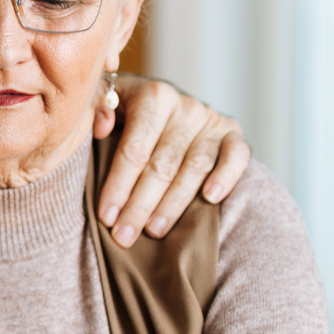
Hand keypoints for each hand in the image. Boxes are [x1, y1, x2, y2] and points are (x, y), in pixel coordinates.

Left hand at [94, 74, 250, 245]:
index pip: (135, 149)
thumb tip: (101, 127)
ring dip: (174, 204)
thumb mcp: (106, 103)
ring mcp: (212, 119)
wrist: (165, 103)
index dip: (119, 185)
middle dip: (140, 205)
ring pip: (195, 167)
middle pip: (162, 164)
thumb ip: (96, 107)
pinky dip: (226, 176)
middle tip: (124, 236)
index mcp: (153, 96)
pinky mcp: (233, 132)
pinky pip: (237, 155)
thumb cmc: (128, 111)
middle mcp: (185, 106)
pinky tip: (210, 198)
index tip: (106, 217)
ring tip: (154, 231)